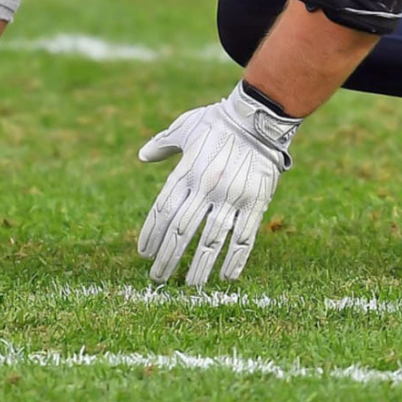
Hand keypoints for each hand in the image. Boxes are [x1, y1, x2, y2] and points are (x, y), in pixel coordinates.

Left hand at [137, 82, 300, 286]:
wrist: (258, 116)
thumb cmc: (219, 120)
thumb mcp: (186, 127)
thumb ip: (163, 144)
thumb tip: (143, 155)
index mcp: (187, 171)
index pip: (163, 210)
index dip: (152, 234)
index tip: (144, 253)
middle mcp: (206, 188)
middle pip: (182, 230)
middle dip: (168, 257)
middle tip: (158, 278)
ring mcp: (231, 197)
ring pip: (212, 240)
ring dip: (199, 265)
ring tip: (189, 285)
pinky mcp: (255, 202)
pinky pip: (244, 237)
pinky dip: (235, 259)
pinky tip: (226, 276)